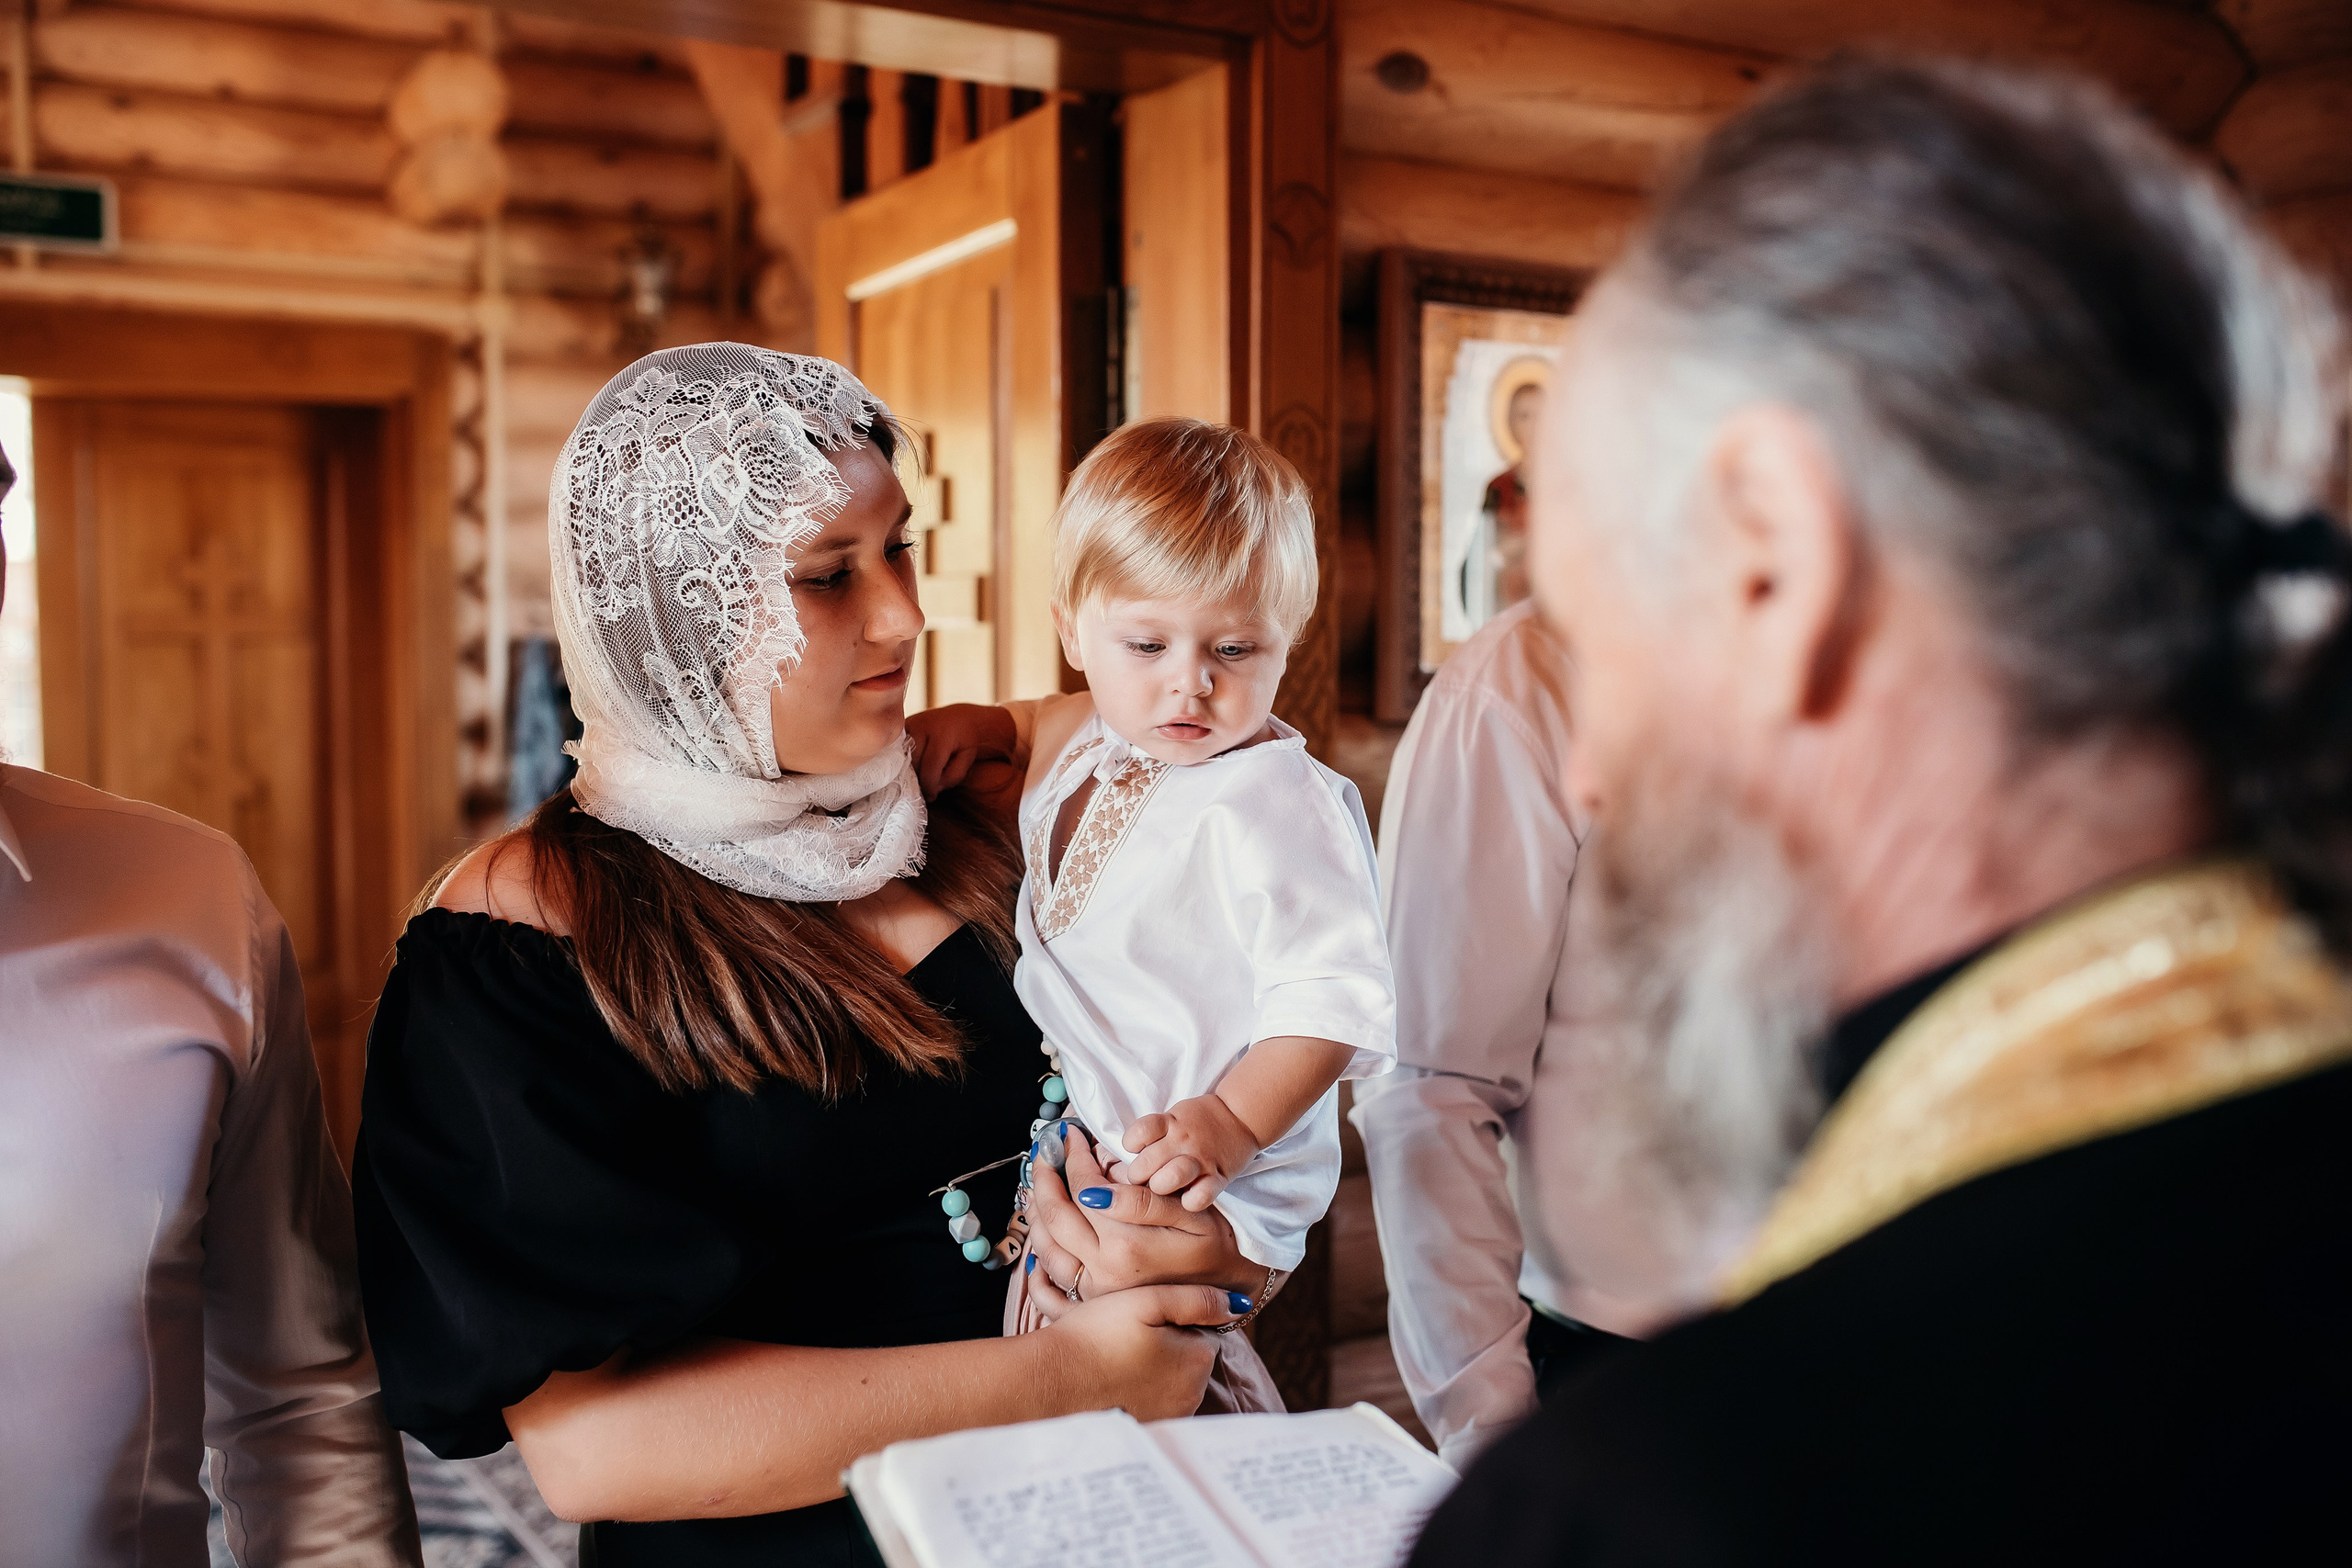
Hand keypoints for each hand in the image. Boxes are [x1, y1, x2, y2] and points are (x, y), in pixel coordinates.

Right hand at [904, 703, 1017, 799]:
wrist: (959, 718)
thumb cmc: (965, 742)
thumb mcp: (967, 759)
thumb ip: (952, 777)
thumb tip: (931, 790)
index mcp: (942, 734)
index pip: (930, 767)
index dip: (929, 786)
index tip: (932, 797)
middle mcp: (922, 726)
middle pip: (913, 763)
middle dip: (919, 780)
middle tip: (926, 789)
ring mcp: (909, 724)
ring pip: (902, 758)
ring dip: (910, 772)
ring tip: (921, 779)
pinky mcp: (901, 726)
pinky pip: (897, 750)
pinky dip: (903, 761)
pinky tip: (912, 768)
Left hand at [1026, 1129, 1258, 1313]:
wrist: (1224, 1296)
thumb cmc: (1213, 1248)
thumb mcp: (1189, 1216)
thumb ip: (1143, 1201)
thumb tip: (1095, 1187)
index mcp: (1125, 1246)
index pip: (1083, 1189)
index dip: (1074, 1158)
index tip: (1071, 1136)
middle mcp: (1102, 1271)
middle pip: (1055, 1216)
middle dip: (1044, 1177)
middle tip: (1044, 1152)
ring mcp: (1092, 1292)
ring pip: (1045, 1247)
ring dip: (1035, 1211)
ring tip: (1038, 1185)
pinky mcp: (1090, 1304)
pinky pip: (1049, 1281)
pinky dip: (1038, 1255)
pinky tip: (1037, 1234)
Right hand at [1038, 1285, 1239, 1420]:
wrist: (1048, 1382)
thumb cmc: (1094, 1336)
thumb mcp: (1146, 1301)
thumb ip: (1196, 1299)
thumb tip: (1237, 1303)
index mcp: (1198, 1361)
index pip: (1205, 1330)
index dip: (1174, 1318)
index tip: (1143, 1318)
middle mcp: (1191, 1397)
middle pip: (1190, 1358)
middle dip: (1169, 1344)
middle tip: (1127, 1334)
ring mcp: (1169, 1418)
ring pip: (1172, 1380)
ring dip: (1155, 1367)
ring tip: (1117, 1356)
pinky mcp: (1146, 1430)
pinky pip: (1154, 1401)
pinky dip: (1140, 1391)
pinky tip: (1113, 1381)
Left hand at [1112, 1095, 1259, 1210]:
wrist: (1241, 1116)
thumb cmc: (1197, 1122)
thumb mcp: (1171, 1117)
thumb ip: (1149, 1135)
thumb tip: (1115, 1157)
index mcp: (1168, 1123)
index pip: (1136, 1135)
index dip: (1130, 1147)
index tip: (1133, 1155)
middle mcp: (1182, 1140)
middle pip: (1145, 1164)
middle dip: (1137, 1178)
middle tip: (1141, 1183)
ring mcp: (1200, 1159)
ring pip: (1167, 1179)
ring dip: (1159, 1189)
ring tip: (1160, 1192)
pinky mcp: (1218, 1177)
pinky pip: (1200, 1196)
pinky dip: (1190, 1201)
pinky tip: (1185, 1201)